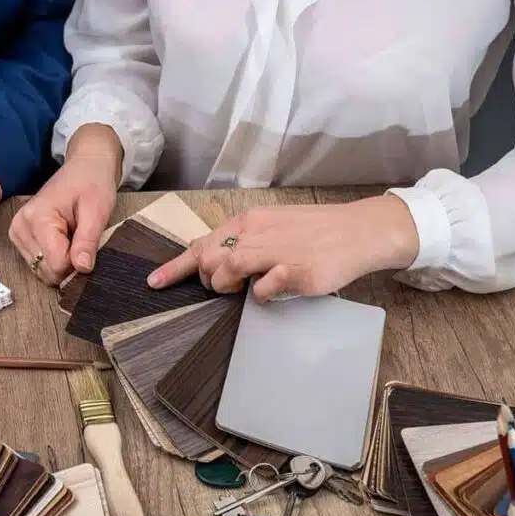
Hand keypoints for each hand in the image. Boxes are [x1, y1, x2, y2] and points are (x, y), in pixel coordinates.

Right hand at [8, 127, 120, 284]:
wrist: (85, 167)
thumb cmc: (92, 182)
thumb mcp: (97, 210)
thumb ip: (87, 241)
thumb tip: (82, 268)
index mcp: (37, 218)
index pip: (57, 264)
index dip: (78, 262)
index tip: (88, 244)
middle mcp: (21, 226)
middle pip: (47, 271)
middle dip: (70, 263)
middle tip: (81, 239)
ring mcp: (18, 233)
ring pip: (43, 271)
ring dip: (63, 261)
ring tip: (73, 236)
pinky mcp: (20, 238)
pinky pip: (40, 265)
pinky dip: (55, 258)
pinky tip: (64, 240)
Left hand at [147, 195, 419, 300]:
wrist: (360, 231)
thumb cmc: (315, 233)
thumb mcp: (274, 227)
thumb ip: (245, 243)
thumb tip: (218, 265)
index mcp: (250, 220)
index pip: (202, 243)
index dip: (176, 267)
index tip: (155, 283)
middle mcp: (258, 232)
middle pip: (209, 257)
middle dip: (207, 279)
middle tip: (222, 289)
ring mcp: (277, 251)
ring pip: (229, 267)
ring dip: (227, 285)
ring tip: (243, 289)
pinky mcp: (296, 271)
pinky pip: (264, 288)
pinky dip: (261, 294)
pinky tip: (273, 291)